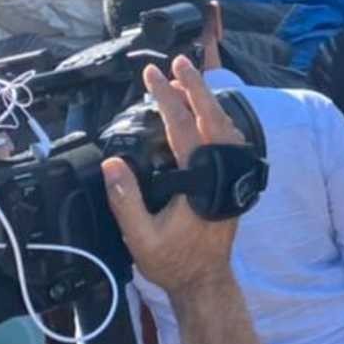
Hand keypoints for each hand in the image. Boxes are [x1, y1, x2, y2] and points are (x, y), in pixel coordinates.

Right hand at [105, 57, 247, 293]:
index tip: (151, 76)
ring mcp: (229, 175)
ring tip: (185, 80)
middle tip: (177, 62)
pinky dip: (214, 119)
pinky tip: (202, 113)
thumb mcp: (141, 237)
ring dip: (205, 101)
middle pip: (211, 117)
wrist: (205, 281)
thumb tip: (113, 163)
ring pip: (223, 126)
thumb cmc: (173, 261)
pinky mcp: (230, 180)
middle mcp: (219, 172)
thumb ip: (126, 200)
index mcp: (199, 179)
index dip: (166, 98)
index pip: (182, 127)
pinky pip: (226, 140)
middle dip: (194, 86)